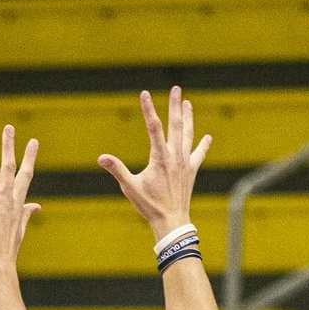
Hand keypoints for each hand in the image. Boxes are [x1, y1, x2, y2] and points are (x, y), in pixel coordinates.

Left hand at [0, 126, 41, 273]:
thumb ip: (26, 212)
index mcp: (17, 202)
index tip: (33, 141)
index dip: (30, 157)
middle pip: (9, 166)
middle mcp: (6, 198)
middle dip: (9, 146)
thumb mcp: (20, 228)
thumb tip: (36, 206)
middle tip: (9, 127)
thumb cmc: (6, 249)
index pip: (25, 174)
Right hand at [96, 86, 211, 238]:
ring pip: (188, 134)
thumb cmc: (149, 205)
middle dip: (175, 105)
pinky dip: (203, 145)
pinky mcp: (191, 170)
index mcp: (160, 157)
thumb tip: (101, 158)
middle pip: (176, 124)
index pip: (154, 127)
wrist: (172, 221)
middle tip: (176, 89)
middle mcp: (175, 156)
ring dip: (188, 118)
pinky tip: (207, 137)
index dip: (149, 109)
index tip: (145, 93)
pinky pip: (199, 154)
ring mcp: (185, 162)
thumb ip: (117, 170)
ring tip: (187, 103)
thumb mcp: (130, 187)